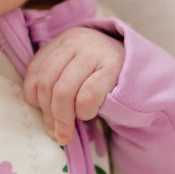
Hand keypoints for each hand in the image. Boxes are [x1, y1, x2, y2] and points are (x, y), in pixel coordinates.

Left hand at [23, 27, 124, 145]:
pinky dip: (83, 111)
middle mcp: (76, 42)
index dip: (32, 93)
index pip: (36, 68)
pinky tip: (88, 114)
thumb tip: (40, 113)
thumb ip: (56, 82)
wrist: (141, 67)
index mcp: (64, 41)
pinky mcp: (112, 68)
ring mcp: (94, 53)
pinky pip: (87, 96)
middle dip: (48, 112)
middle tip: (55, 132)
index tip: (38, 110)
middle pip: (47, 81)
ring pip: (63, 90)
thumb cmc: (102, 73)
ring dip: (62, 117)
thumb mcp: (75, 69)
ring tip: (66, 133)